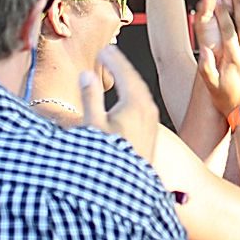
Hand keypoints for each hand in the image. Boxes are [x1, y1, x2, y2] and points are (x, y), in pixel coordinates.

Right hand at [81, 45, 159, 160]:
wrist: (126, 190)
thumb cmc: (108, 160)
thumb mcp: (93, 127)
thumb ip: (90, 98)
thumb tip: (87, 75)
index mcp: (135, 104)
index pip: (125, 72)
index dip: (113, 59)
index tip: (103, 49)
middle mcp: (148, 109)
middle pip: (134, 78)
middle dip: (121, 65)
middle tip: (109, 54)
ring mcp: (152, 120)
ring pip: (140, 90)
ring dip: (127, 78)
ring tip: (115, 70)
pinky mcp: (151, 131)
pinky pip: (142, 102)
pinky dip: (132, 92)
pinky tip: (124, 96)